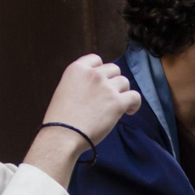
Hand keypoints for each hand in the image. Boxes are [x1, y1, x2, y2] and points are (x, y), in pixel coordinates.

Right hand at [23, 55, 142, 186]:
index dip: (101, 70)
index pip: (96, 59)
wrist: (63, 135)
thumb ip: (79, 83)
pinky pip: (135, 97)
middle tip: (109, 96)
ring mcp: (106, 87)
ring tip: (118, 105)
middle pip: (114, 69)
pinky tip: (129, 111)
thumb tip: (93, 90)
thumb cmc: (60, 119)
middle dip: (113, 81)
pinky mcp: (117, 102)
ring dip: (123, 92)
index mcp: (77, 69)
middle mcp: (93, 74)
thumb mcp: (64, 90)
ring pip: (124, 82)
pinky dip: (134, 103)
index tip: (101, 82)